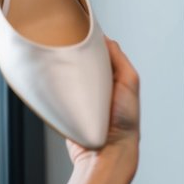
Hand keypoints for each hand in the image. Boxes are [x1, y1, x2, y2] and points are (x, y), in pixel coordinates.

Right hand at [66, 38, 139, 171]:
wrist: (106, 151)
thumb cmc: (124, 121)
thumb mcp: (129, 82)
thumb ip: (119, 59)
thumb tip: (105, 39)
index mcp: (116, 77)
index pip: (102, 52)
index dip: (93, 42)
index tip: (80, 32)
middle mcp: (101, 85)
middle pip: (85, 61)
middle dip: (77, 54)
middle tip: (67, 45)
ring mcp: (84, 97)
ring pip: (71, 74)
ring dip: (66, 69)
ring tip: (59, 60)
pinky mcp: (70, 107)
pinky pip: (61, 91)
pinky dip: (57, 84)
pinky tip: (53, 76)